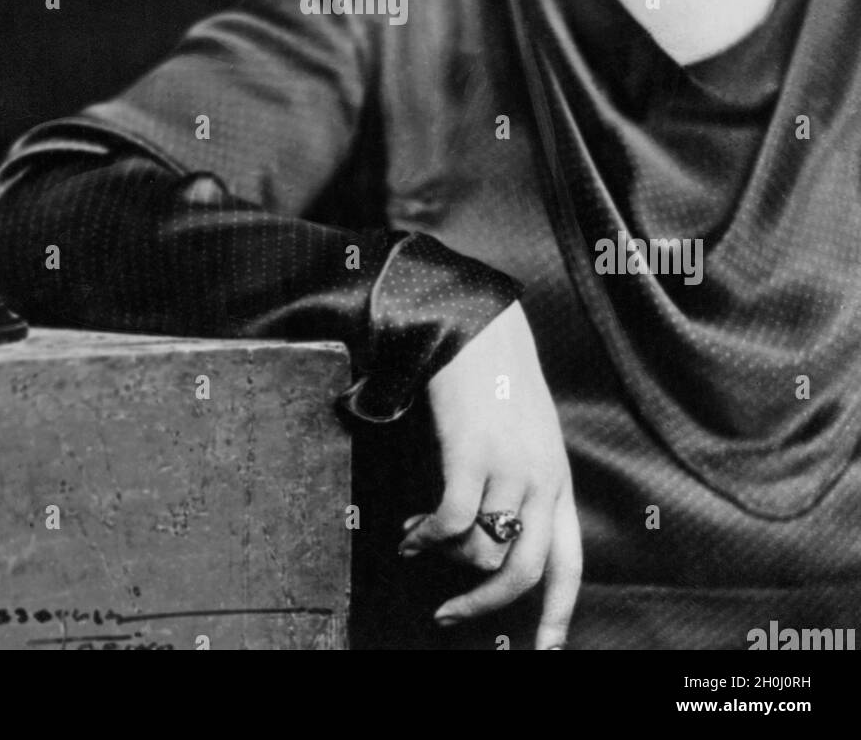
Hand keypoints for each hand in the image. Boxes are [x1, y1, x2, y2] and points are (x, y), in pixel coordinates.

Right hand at [399, 301, 581, 647]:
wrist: (478, 326)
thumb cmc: (496, 380)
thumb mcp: (526, 438)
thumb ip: (521, 486)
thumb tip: (488, 544)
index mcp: (557, 481)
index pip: (569, 564)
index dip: (558, 615)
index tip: (545, 651)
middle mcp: (542, 480)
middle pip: (525, 572)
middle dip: (485, 605)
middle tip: (450, 616)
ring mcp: (509, 466)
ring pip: (480, 548)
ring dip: (444, 557)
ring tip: (419, 543)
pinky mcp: (473, 452)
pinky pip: (450, 521)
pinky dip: (425, 538)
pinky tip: (408, 535)